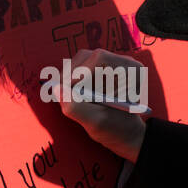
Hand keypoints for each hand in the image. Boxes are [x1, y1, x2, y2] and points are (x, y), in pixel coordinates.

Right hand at [57, 48, 147, 162]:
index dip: (79, 71)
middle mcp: (122, 62)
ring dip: (69, 79)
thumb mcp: (97, 123)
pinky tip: (75, 96)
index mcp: (131, 72)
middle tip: (60, 93)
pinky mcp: (100, 66)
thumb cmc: (116, 129)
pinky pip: (78, 66)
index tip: (66, 88)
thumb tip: (56, 89)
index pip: (101, 59)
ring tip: (72, 98)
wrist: (124, 130)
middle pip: (87, 57)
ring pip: (80, 61)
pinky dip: (70, 80)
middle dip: (70, 76)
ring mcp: (110, 62)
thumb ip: (76, 108)